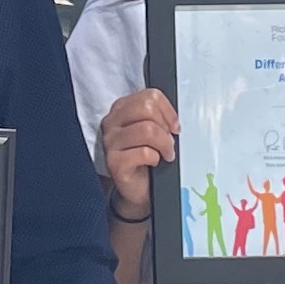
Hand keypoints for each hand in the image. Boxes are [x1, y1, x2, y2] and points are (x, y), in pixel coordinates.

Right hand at [98, 87, 177, 221]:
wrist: (139, 188)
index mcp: (121, 109)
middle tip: (169, 142)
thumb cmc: (147, 157)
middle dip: (165, 127)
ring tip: (165, 153)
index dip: (168, 111)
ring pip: (147, 129)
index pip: (149, 95)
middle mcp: (111, 122)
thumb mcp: (153, 130)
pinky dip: (155, 158)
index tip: (174, 126)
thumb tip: (173, 118)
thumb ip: (158, 116)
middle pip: (147, 108)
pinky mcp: (114, 162)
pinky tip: (154, 163)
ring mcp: (110, 142)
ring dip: (164, 144)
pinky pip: (144, 153)